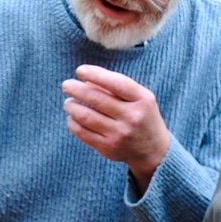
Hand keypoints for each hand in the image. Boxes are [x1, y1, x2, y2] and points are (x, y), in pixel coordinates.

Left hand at [62, 64, 170, 191]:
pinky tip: (72, 117)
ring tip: (68, 102)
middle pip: (97, 99)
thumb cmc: (141, 115)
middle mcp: (132, 117)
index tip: (80, 70)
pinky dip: (73, 122)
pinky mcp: (108, 148)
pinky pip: (83, 132)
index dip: (96, 75)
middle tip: (66, 85)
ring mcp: (120, 134)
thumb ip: (116, 86)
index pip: (116, 83)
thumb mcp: (139, 97)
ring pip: (86, 116)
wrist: (153, 150)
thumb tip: (86, 79)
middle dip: (76, 89)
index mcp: (142, 100)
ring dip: (72, 106)